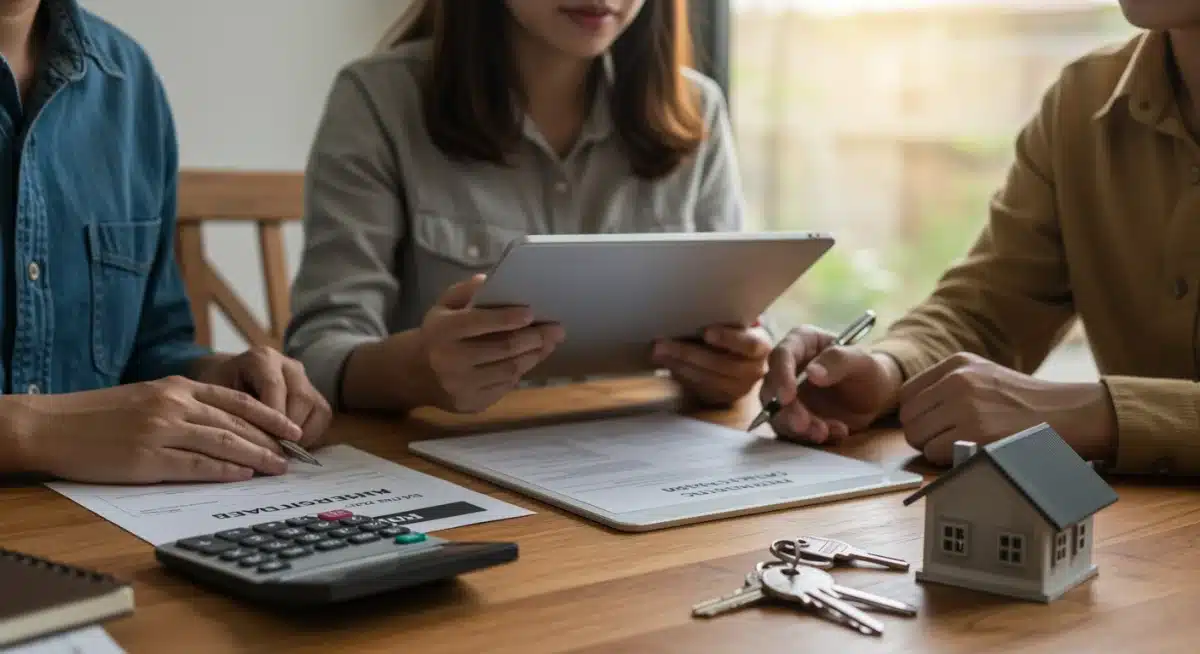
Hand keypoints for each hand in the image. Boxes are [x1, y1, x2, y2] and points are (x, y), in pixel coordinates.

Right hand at [22, 376, 303, 483]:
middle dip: (270, 440)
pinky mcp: (147, 458)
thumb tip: (222, 425)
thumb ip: (184, 405)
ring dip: (256, 457)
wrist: (52, 426)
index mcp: (177, 387)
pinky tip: (244, 476)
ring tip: (278, 468)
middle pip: (237, 423)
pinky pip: (197, 466)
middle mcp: (175, 405)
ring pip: (224, 443)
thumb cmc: (99, 414)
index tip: (293, 429)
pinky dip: (225, 471)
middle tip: (295, 455)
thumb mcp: (147, 396)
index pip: (237, 400)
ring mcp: (162, 431)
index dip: (270, 415)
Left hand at [198, 345, 331, 447]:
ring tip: (282, 452)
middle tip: (274, 453)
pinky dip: (311, 435)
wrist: (228, 380)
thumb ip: (230, 414)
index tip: (265, 444)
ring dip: (302, 435)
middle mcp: (288, 365)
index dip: (273, 417)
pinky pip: (323, 416)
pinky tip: (292, 446)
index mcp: (261, 359)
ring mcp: (305, 378)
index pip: (274, 386)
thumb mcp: (214, 396)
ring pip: (317, 407)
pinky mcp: (315, 393)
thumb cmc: (217, 390)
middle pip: (301, 397)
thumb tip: (245, 444)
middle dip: (288, 430)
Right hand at [418, 275, 564, 412]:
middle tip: (555, 330)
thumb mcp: (443, 307)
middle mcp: (450, 360)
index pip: (480, 322)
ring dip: (533, 356)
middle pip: (503, 349)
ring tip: (548, 343)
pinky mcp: (471, 404)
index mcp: (443, 331)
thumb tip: (490, 281)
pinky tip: (528, 360)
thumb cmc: (438, 334)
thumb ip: (465, 291)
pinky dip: (520, 372)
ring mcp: (461, 386)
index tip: (532, 312)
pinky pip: (505, 387)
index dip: (508, 318)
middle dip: (534, 338)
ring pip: (509, 370)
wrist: (415, 374)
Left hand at [652, 325, 771, 406]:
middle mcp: (754, 370)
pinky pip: (699, 389)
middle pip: (721, 365)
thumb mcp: (738, 324)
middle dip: (688, 354)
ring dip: (678, 365)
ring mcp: (739, 388)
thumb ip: (726, 319)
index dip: (728, 339)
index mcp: (761, 347)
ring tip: (658, 353)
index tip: (706, 332)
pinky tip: (666, 364)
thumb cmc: (736, 334)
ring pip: (707, 379)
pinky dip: (680, 376)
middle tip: (662, 344)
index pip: (750, 345)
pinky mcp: (722, 399)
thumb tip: (698, 306)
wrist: (744, 361)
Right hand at [761, 325, 901, 443]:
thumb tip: (812, 373)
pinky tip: (836, 432)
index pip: (781, 355)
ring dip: (798, 427)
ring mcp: (789, 395)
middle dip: (787, 410)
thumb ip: (838, 361)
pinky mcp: (793, 417)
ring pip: (778, 413)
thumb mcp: (862, 361)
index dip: (781, 376)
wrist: (876, 397)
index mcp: (801, 343)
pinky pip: (792, 431)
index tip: (788, 397)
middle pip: (772, 389)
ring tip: (825, 432)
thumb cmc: (868, 370)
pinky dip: (810, 436)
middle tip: (804, 424)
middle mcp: (788, 368)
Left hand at [896, 352, 1115, 464]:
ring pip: (917, 437)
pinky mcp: (975, 433)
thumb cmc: (1024, 401)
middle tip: (944, 440)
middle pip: (908, 417)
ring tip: (959, 445)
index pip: (907, 394)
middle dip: (921, 433)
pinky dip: (946, 460)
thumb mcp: (983, 375)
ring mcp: (965, 406)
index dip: (916, 414)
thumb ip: (947, 385)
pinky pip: (934, 453)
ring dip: (932, 448)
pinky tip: (969, 453)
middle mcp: (957, 381)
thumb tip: (911, 411)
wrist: (1067, 413)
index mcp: (956, 363)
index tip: (931, 424)